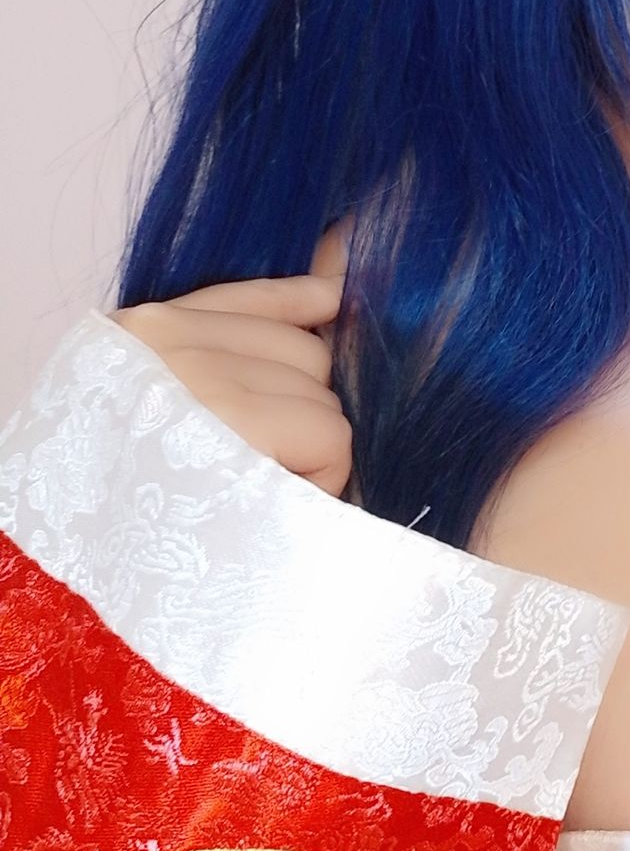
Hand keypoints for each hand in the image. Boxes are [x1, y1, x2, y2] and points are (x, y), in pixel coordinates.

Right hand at [106, 220, 354, 496]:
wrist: (72, 573)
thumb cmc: (126, 498)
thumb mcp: (161, 399)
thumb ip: (236, 341)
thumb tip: (335, 277)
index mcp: (142, 333)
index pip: (260, 297)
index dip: (307, 304)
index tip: (337, 296)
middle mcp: (171, 345)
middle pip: (309, 355)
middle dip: (302, 414)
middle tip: (257, 466)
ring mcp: (204, 383)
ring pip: (326, 403)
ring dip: (310, 454)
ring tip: (251, 492)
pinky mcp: (239, 433)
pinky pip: (331, 438)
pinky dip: (321, 478)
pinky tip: (274, 504)